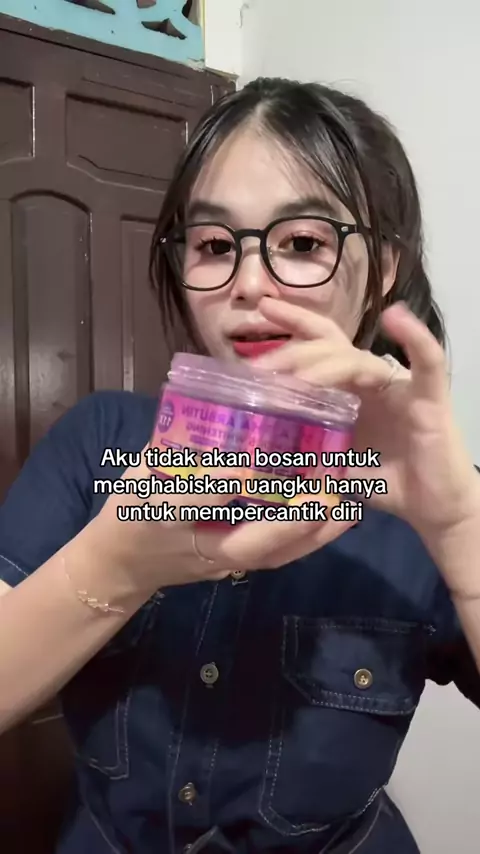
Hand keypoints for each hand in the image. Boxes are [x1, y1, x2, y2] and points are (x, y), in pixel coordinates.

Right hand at [93, 448, 354, 596]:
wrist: (119, 566)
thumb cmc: (128, 510)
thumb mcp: (140, 471)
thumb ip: (176, 441)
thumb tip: (219, 400)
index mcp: (162, 514)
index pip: (199, 499)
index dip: (227, 481)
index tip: (255, 460)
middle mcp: (196, 546)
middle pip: (249, 543)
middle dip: (292, 520)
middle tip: (328, 491)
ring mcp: (219, 565)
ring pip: (272, 556)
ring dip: (312, 533)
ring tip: (346, 504)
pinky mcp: (235, 568)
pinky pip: (276, 558)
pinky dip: (309, 540)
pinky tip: (337, 517)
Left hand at [252, 297, 479, 544]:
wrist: (432, 507)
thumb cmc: (386, 483)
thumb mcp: (333, 466)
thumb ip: (307, 453)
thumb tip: (262, 454)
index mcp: (348, 390)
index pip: (318, 347)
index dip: (293, 324)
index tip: (262, 307)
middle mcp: (370, 380)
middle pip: (329, 348)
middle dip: (292, 350)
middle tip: (259, 366)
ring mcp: (399, 386)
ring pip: (357, 360)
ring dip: (324, 365)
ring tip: (296, 378)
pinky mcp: (429, 398)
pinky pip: (426, 362)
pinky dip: (414, 337)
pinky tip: (395, 318)